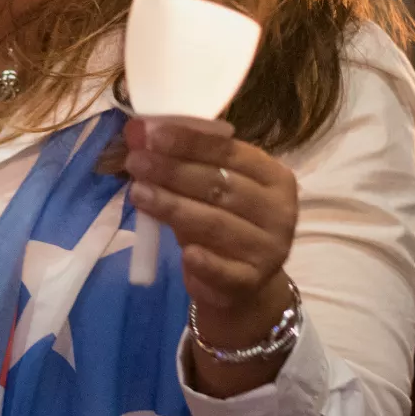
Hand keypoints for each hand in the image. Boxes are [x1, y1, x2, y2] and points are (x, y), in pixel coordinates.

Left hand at [124, 116, 297, 346]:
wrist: (240, 282)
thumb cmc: (223, 221)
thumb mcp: (212, 188)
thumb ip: (184, 161)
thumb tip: (138, 132)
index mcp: (274, 176)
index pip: (230, 151)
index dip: (189, 141)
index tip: (152, 134)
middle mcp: (279, 210)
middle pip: (220, 185)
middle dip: (173, 170)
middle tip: (135, 161)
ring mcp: (269, 248)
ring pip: (216, 224)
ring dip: (174, 207)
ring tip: (138, 192)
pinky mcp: (251, 281)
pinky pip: (225, 271)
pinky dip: (205, 262)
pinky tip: (185, 253)